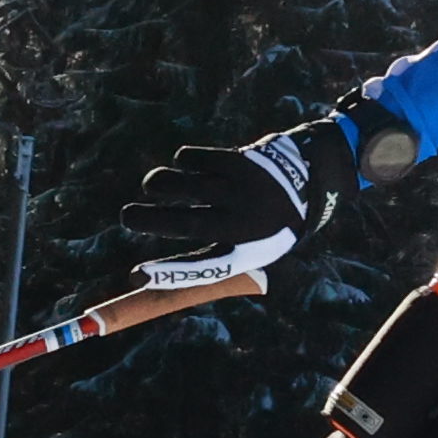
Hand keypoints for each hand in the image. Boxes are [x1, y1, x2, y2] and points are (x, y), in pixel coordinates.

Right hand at [119, 112, 370, 280]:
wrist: (311, 181)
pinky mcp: (238, 160)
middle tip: (126, 216)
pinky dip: (182, 161)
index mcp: (247, 249)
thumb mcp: (253, 250)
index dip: (168, 274)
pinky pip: (196, 158)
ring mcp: (241, 188)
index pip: (202, 268)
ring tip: (151, 185)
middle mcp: (243, 220)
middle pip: (186, 223)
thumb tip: (156, 279)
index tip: (135, 276)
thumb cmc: (268, 225)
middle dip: (150, 221)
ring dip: (160, 184)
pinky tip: (183, 166)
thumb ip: (214, 261)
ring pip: (188, 185)